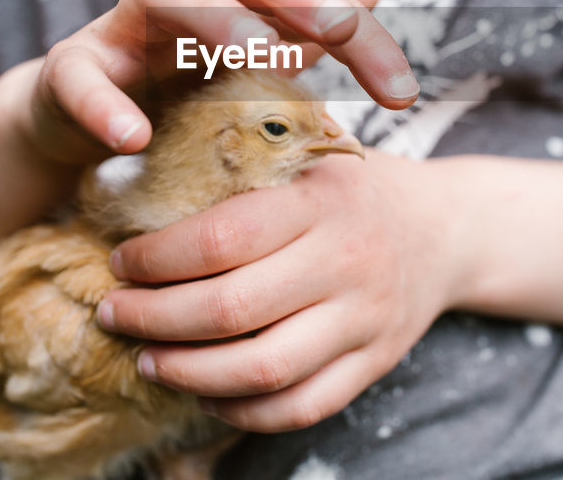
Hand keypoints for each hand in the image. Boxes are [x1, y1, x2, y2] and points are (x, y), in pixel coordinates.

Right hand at [20, 0, 418, 164]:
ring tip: (257, 54)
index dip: (349, 23)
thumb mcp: (250, 60)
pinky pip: (78, 74)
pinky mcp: (69, 73)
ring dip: (212, 16)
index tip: (399, 87)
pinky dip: (103, 103)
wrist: (79, 122)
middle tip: (340, 30)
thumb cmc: (177, 87)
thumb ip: (310, 24)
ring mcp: (120, 30)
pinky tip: (136, 137)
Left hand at [96, 150, 460, 431]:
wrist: (447, 228)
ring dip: (189, 373)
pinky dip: (243, 412)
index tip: (121, 262)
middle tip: (115, 314)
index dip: (158, 259)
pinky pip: (301, 407)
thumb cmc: (355, 186)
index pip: (222, 239)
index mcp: (321, 200)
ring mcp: (364, 318)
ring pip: (263, 369)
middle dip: (155, 319)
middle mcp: (346, 260)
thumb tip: (140, 171)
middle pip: (232, 310)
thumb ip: (246, 156)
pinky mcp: (374, 363)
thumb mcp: (312, 150)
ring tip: (149, 359)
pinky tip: (205, 393)